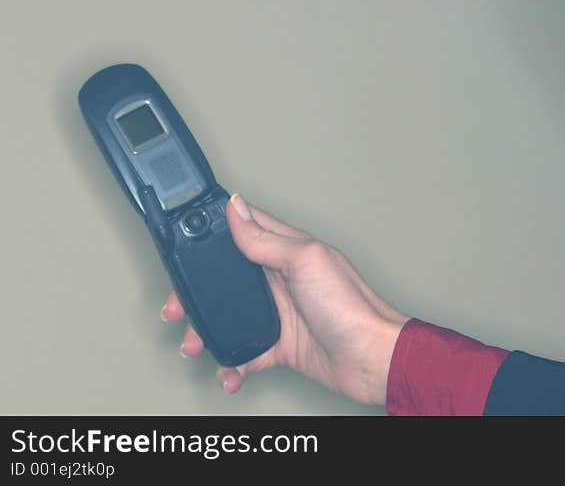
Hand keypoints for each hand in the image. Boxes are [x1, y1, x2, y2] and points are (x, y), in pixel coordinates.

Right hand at [161, 194, 408, 405]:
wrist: (372, 360)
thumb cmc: (351, 307)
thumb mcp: (306, 261)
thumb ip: (267, 238)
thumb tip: (237, 207)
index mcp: (289, 250)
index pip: (244, 230)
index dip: (213, 232)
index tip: (183, 240)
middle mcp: (282, 279)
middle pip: (227, 279)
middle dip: (197, 293)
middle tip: (176, 307)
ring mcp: (282, 313)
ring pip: (231, 318)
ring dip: (208, 332)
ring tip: (195, 344)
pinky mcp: (283, 345)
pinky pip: (247, 354)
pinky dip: (233, 365)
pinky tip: (230, 372)